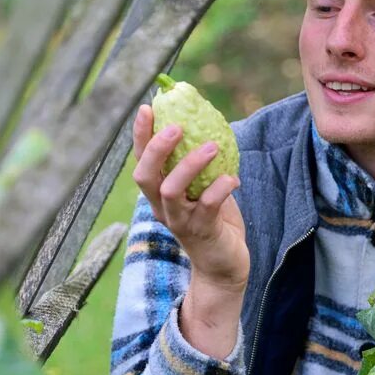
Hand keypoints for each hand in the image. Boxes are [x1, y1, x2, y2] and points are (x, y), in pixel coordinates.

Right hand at [132, 104, 248, 292]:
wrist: (223, 266)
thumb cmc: (213, 220)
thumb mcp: (202, 188)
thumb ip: (200, 165)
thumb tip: (208, 124)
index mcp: (158, 194)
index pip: (141, 161)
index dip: (141, 136)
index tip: (147, 108)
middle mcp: (162, 208)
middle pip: (145, 177)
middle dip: (156, 149)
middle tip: (177, 126)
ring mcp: (180, 221)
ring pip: (171, 190)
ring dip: (190, 165)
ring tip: (213, 146)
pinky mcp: (202, 232)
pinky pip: (207, 206)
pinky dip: (220, 188)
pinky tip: (233, 178)